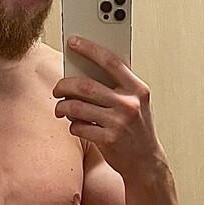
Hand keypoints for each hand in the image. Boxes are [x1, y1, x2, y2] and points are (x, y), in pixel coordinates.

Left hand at [52, 36, 163, 179]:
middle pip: (85, 85)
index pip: (110, 61)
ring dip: (62, 107)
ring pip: (76, 107)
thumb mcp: (135, 103)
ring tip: (61, 108)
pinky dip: (72, 125)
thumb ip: (117, 87)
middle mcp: (129, 104)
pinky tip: (76, 125)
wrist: (146, 163)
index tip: (73, 41)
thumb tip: (84, 70)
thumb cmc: (137, 130)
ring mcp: (118, 122)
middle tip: (57, 89)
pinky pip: (78, 127)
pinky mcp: (108, 140)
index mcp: (137, 89)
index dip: (89, 48)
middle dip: (64, 85)